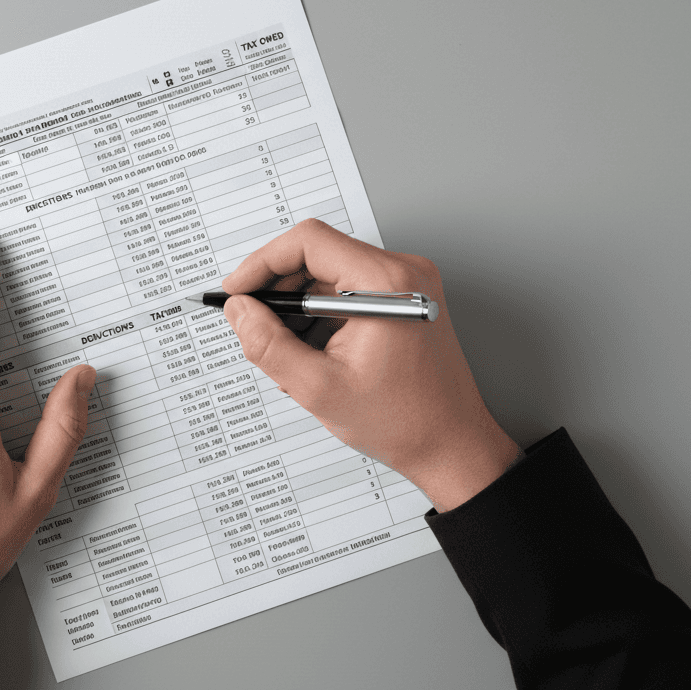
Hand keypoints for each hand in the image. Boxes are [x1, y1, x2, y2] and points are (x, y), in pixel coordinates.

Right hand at [221, 219, 518, 511]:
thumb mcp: (319, 388)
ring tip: (288, 354)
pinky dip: (320, 317)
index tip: (237, 291)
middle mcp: (402, 272)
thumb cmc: (405, 421)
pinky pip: (346, 292)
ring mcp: (406, 284)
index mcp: (387, 283)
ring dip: (297, 309)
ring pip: (328, 275)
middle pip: (318, 255)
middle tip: (253, 325)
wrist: (453, 447)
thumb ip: (269, 345)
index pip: (308, 242)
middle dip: (278, 291)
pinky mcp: (403, 300)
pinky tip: (312, 355)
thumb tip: (239, 312)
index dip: (262, 264)